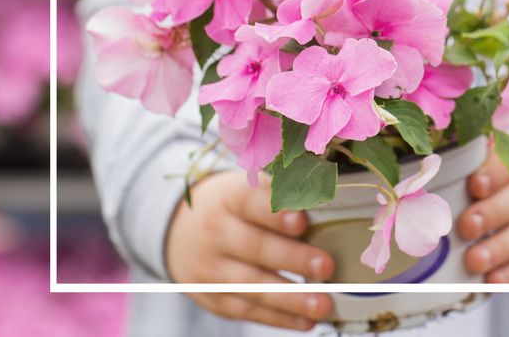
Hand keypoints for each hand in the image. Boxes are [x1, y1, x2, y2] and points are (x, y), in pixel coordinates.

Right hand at [165, 170, 336, 330]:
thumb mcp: (249, 187)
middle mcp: (217, 233)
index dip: (275, 213)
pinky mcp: (214, 298)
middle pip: (255, 247)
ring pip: (252, 286)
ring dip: (290, 299)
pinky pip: (248, 310)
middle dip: (293, 259)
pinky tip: (306, 321)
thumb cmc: (233, 206)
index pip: (251, 202)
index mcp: (230, 198)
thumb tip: (329, 199)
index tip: (301, 221)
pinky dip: (279, 318)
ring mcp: (212, 269)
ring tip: (322, 305)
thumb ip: (283, 193)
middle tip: (325, 267)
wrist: (179, 231)